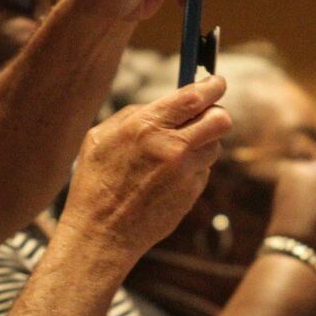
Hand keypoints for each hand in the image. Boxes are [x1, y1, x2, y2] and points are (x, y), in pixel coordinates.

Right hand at [59, 76, 231, 262]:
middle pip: (220, 119)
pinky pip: (203, 171)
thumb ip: (135, 115)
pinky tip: (167, 179)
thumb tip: (165, 103)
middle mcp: (171, 147)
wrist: (102, 233)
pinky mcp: (192, 193)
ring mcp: (185, 173)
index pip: (194, 96)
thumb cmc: (96, 182)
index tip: (217, 82)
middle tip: (206, 115)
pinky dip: (192, 169)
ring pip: (215, 145)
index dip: (212, 85)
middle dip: (216, 113)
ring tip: (176, 152)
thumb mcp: (101, 137)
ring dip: (203, 143)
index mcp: (146, 126)